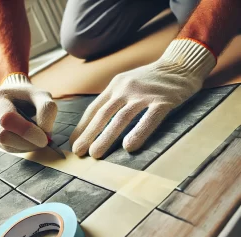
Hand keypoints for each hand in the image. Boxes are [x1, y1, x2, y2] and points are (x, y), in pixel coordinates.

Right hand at [0, 73, 56, 151]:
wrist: (14, 96)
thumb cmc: (29, 96)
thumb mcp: (41, 95)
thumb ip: (47, 109)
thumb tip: (45, 133)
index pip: (7, 118)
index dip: (27, 130)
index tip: (46, 137)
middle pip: (4, 135)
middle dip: (27, 142)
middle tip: (44, 141)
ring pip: (6, 145)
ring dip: (27, 146)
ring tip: (38, 138)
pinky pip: (8, 148)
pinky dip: (23, 147)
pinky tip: (30, 139)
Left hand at [70, 39, 215, 157]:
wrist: (180, 65)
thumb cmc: (150, 80)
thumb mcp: (127, 84)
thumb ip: (114, 101)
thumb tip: (97, 124)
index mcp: (115, 86)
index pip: (94, 108)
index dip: (83, 127)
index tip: (74, 142)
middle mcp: (126, 88)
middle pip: (103, 114)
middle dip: (89, 134)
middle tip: (78, 152)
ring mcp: (144, 94)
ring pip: (122, 118)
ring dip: (106, 137)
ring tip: (95, 154)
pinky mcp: (163, 101)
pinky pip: (149, 119)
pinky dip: (138, 132)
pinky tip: (129, 147)